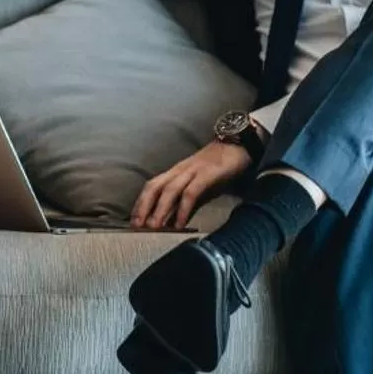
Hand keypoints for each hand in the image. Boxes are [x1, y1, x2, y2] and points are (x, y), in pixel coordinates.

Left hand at [131, 141, 252, 230]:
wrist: (240, 145)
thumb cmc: (219, 169)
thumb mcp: (200, 187)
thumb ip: (186, 203)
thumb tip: (173, 222)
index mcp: (176, 172)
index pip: (152, 187)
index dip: (140, 203)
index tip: (132, 221)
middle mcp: (180, 170)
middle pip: (154, 187)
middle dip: (143, 206)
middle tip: (135, 226)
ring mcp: (193, 171)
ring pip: (169, 190)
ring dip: (159, 209)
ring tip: (153, 228)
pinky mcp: (207, 174)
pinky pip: (191, 193)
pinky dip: (183, 208)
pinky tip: (179, 224)